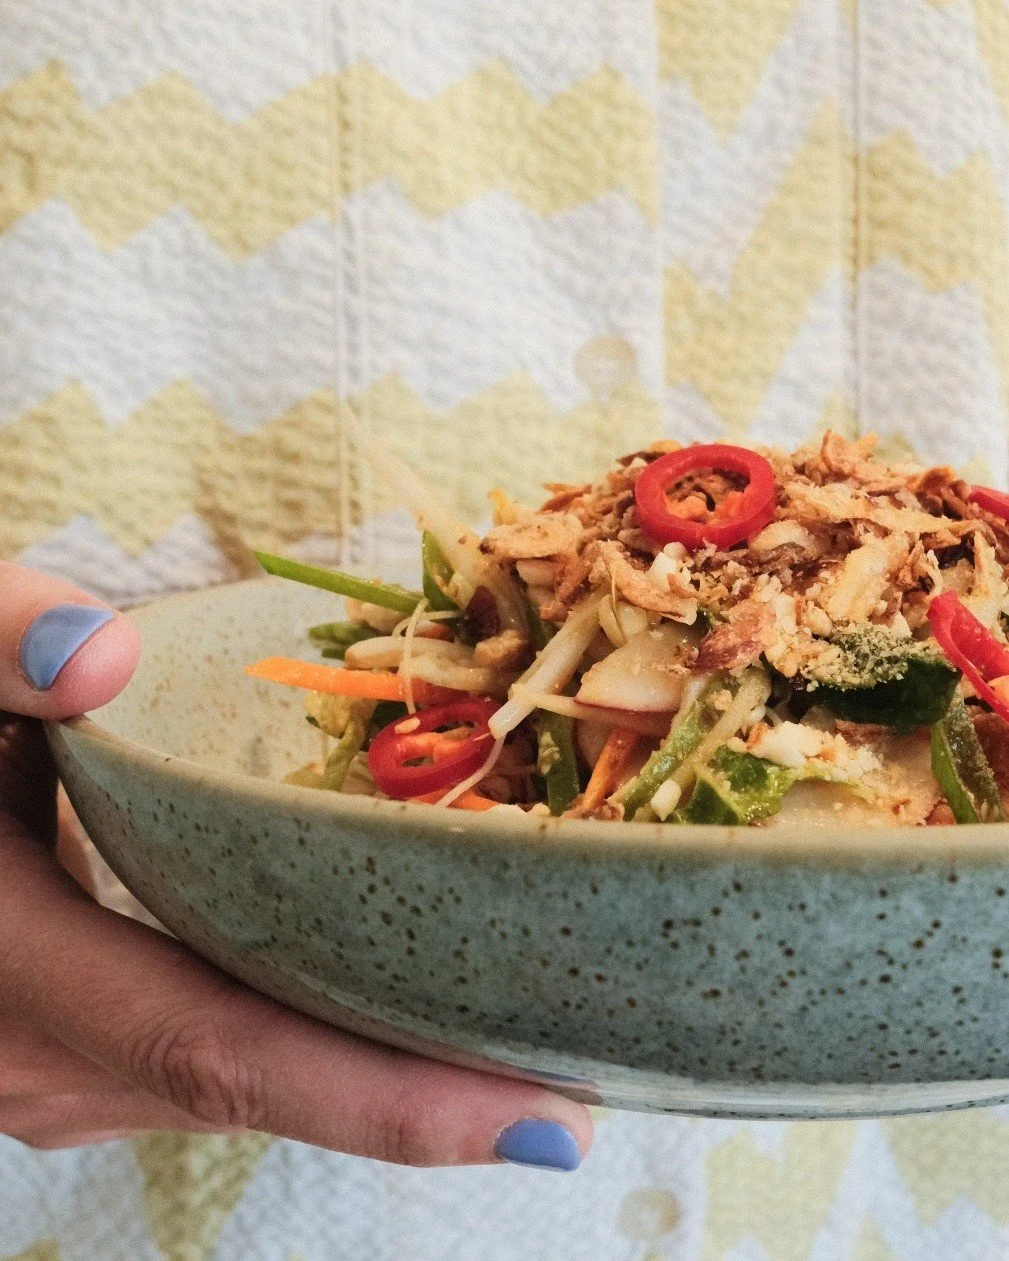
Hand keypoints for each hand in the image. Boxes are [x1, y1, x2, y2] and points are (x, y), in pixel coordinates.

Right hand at [0, 563, 591, 1169]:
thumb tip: (91, 656)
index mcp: (11, 966)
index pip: (222, 1049)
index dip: (386, 1095)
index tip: (548, 1125)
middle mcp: (42, 1058)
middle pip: (269, 1085)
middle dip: (432, 1093)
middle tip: (594, 1071)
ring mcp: (59, 1070)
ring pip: (252, 1086)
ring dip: (390, 1073)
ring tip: (537, 1046)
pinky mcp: (80, 1049)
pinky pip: (226, 1059)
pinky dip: (328, 1042)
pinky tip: (417, 1008)